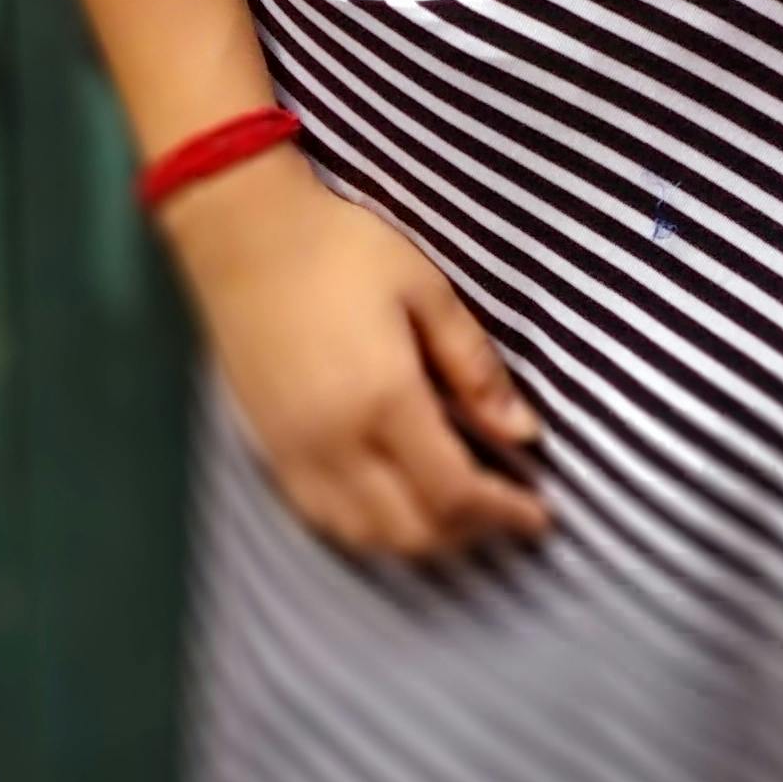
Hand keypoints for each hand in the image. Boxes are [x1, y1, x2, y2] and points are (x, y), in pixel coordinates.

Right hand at [160, 142, 551, 562]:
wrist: (243, 240)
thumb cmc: (343, 251)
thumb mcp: (426, 289)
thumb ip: (474, 366)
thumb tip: (523, 431)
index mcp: (384, 401)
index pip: (453, 493)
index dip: (502, 515)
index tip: (539, 514)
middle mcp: (338, 447)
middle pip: (413, 532)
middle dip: (469, 534)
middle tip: (507, 510)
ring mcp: (297, 459)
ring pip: (367, 539)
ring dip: (422, 542)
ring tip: (460, 514)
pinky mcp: (271, 456)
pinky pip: (326, 523)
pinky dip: (371, 533)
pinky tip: (396, 509)